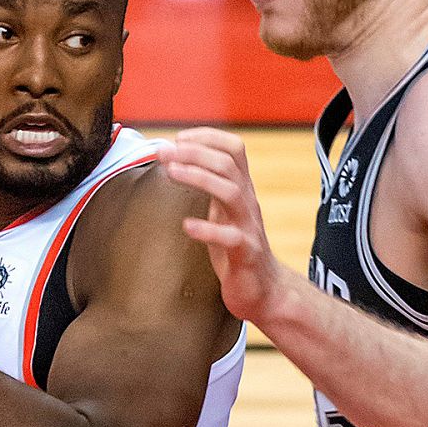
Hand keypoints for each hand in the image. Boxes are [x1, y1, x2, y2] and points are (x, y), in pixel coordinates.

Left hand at [158, 128, 286, 325]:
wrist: (263, 289)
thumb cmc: (236, 247)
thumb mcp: (222, 210)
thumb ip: (209, 186)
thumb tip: (176, 161)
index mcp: (241, 189)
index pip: (234, 148)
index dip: (207, 137)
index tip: (178, 138)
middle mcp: (247, 202)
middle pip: (228, 164)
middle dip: (195, 152)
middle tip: (164, 151)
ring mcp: (248, 226)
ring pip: (231, 192)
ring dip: (199, 177)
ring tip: (170, 172)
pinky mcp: (246, 253)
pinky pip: (230, 237)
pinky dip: (208, 229)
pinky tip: (187, 226)